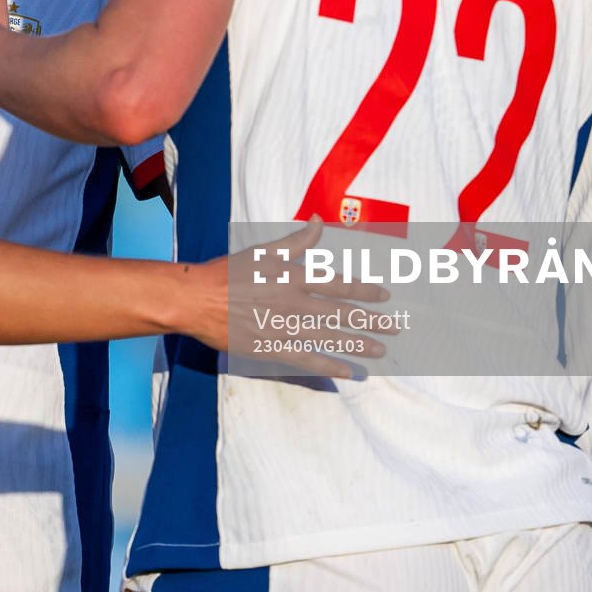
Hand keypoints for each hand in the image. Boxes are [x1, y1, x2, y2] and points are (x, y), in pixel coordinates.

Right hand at [185, 221, 395, 377]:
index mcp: (294, 276)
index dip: (364, 290)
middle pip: (342, 312)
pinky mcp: (272, 348)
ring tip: (380, 350)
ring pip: (330, 337)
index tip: (384, 296)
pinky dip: (330, 366)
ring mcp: (285, 327)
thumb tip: (319, 219)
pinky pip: (307, 359)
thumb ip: (297, 240)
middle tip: (395, 327)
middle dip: (371, 320)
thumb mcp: (264, 251)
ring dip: (358, 344)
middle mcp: (295, 302)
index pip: (339, 284)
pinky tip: (349, 372)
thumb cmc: (228, 272)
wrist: (197, 299)